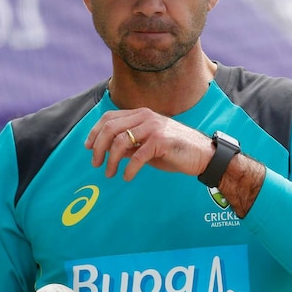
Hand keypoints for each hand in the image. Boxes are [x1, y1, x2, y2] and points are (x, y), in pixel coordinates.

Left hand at [84, 108, 213, 180]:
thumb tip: (107, 149)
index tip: (88, 147)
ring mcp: (154, 127)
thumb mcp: (148, 145)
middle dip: (98, 147)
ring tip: (109, 173)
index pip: (109, 117)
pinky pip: (137, 156)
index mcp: (141, 114)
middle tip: (95, 163)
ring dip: (111, 161)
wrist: (203, 155)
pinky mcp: (161, 141)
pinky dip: (128, 169)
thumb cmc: (175, 150)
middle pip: (110, 128)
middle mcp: (146, 117)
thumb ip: (130, 144)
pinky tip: (127, 177)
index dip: (95, 132)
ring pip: (120, 142)